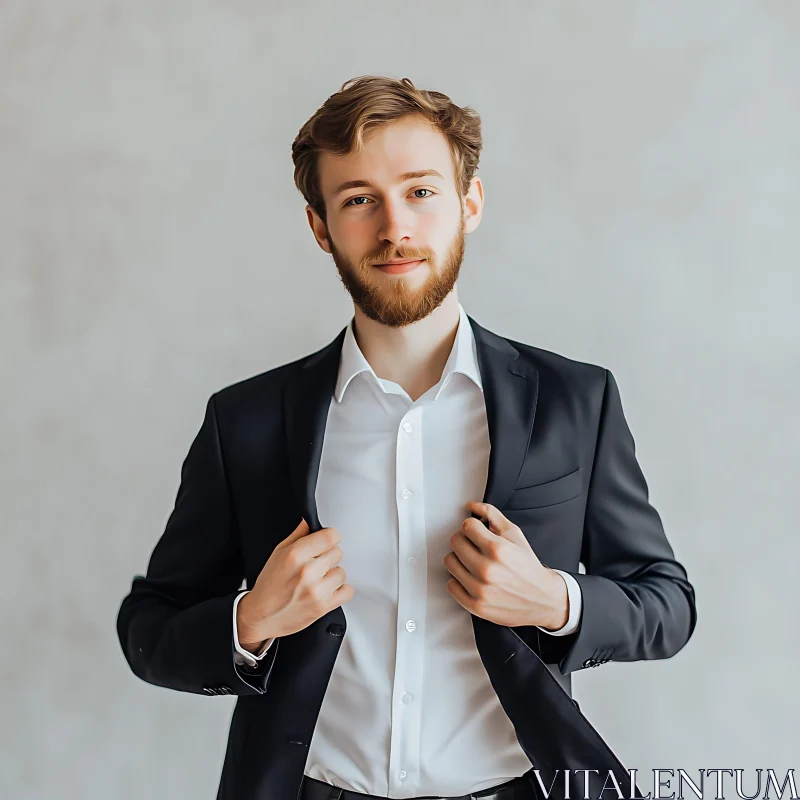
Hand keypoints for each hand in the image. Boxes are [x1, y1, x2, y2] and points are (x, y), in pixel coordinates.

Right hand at [238, 517, 354, 644]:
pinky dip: (340, 591)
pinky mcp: (323, 606)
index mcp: (295, 555)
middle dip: (328, 556)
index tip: (326, 541)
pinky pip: (347, 591)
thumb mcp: (277, 554)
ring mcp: (316, 590)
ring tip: (318, 580)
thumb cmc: (268, 586)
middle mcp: (307, 572)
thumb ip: (297, 536)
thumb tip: (309, 522)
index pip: (330, 536)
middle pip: (337, 552)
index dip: (330, 537)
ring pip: (342, 572)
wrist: (261, 616)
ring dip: (332, 575)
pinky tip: (326, 590)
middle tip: (316, 564)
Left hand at [444, 501, 568, 629]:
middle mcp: (487, 569)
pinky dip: (459, 580)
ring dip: (460, 559)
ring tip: (473, 562)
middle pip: (455, 542)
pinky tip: (472, 578)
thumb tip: (472, 506)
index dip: (472, 526)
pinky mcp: (475, 605)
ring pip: (450, 561)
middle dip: (465, 540)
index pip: (466, 526)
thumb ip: (492, 515)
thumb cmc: (527, 567)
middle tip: (475, 546)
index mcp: (497, 549)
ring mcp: (479, 589)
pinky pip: (451, 585)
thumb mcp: (514, 534)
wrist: (542, 599)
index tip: (477, 532)